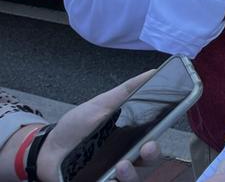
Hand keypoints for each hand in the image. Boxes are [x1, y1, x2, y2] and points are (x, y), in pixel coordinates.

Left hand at [35, 71, 159, 181]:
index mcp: (131, 138)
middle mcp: (126, 158)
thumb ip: (127, 91)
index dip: (158, 142)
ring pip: (133, 179)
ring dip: (131, 174)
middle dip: (152, 157)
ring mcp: (112, 174)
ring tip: (121, 165)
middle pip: (148, 163)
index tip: (155, 140)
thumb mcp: (101, 104)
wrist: (47, 148)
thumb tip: (153, 72)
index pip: (153, 142)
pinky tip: (108, 177)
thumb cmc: (77, 125)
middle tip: (146, 148)